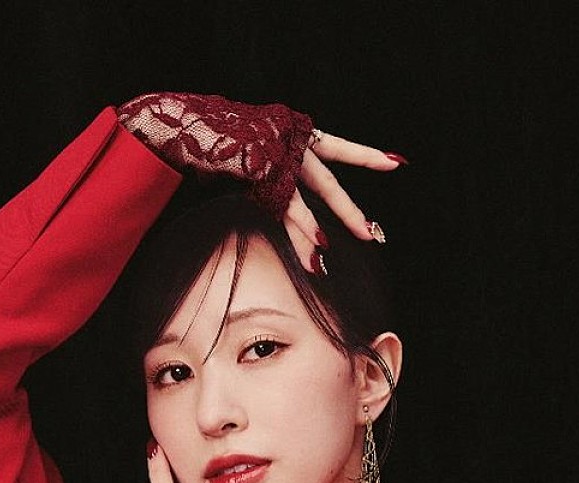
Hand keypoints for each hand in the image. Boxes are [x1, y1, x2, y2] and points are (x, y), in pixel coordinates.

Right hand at [117, 93, 404, 266]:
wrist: (182, 126)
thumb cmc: (209, 142)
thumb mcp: (247, 159)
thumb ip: (269, 180)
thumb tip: (279, 207)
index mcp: (290, 133)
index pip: (335, 147)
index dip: (363, 155)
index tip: (396, 163)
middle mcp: (289, 142)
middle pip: (328, 181)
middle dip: (349, 211)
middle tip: (373, 235)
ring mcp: (278, 156)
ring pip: (308, 199)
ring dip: (320, 233)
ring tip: (333, 261)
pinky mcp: (264, 171)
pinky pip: (287, 207)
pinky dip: (302, 231)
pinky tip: (317, 254)